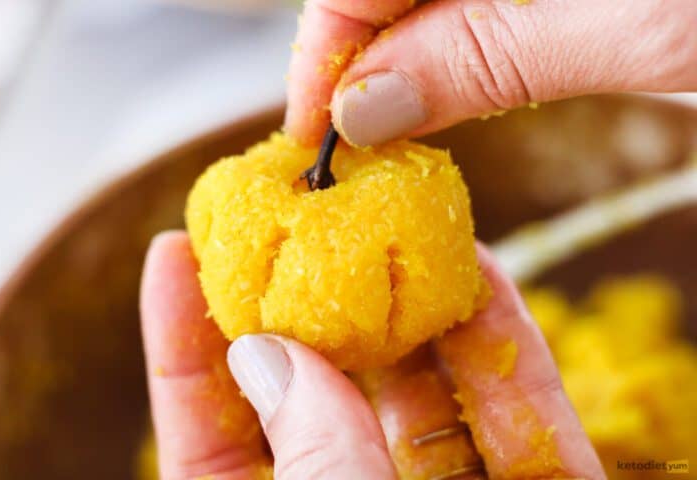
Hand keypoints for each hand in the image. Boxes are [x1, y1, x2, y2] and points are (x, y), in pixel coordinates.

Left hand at [140, 231, 604, 478]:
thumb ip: (309, 463)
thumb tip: (270, 355)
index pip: (205, 437)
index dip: (184, 344)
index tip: (172, 250)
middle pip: (323, 397)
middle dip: (318, 302)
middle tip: (306, 211)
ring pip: (427, 399)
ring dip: (419, 306)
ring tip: (407, 221)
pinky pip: (520, 425)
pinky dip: (505, 349)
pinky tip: (485, 276)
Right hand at [285, 0, 696, 146]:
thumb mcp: (646, 21)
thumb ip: (490, 50)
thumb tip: (363, 106)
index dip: (324, 45)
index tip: (310, 125)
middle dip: (360, 57)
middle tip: (344, 140)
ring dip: (404, 62)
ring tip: (384, 127)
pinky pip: (486, 6)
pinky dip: (456, 51)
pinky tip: (445, 88)